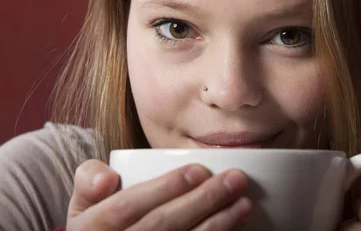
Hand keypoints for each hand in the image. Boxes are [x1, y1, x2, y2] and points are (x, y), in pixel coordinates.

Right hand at [66, 159, 251, 229]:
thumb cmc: (98, 228)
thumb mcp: (83, 206)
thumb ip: (89, 181)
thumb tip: (108, 176)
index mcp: (91, 229)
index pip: (126, 206)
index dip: (164, 188)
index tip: (200, 170)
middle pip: (160, 227)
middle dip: (202, 201)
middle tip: (236, 179)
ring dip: (217, 226)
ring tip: (244, 204)